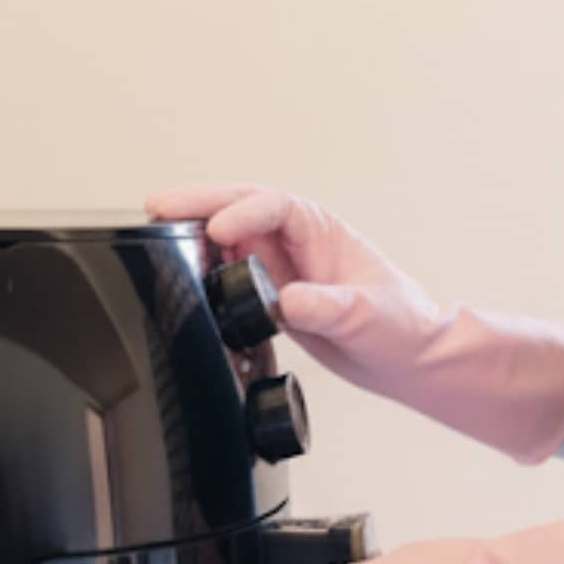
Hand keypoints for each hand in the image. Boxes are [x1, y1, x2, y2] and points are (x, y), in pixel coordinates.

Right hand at [143, 184, 563, 463]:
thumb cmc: (404, 327)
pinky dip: (202, 276)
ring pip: (227, 242)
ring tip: (154, 237)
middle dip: (197, 204)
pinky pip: (228, 280)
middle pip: (237, 209)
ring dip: (193, 236)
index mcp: (321, 230)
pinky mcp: (271, 298)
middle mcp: (296, 243)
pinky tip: (179, 281)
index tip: (219, 231)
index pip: (273, 206)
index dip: (243, 213)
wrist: (409, 359)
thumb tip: (289, 301)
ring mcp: (281, 269)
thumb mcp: (370, 315)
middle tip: (157, 205)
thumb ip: (330, 306)